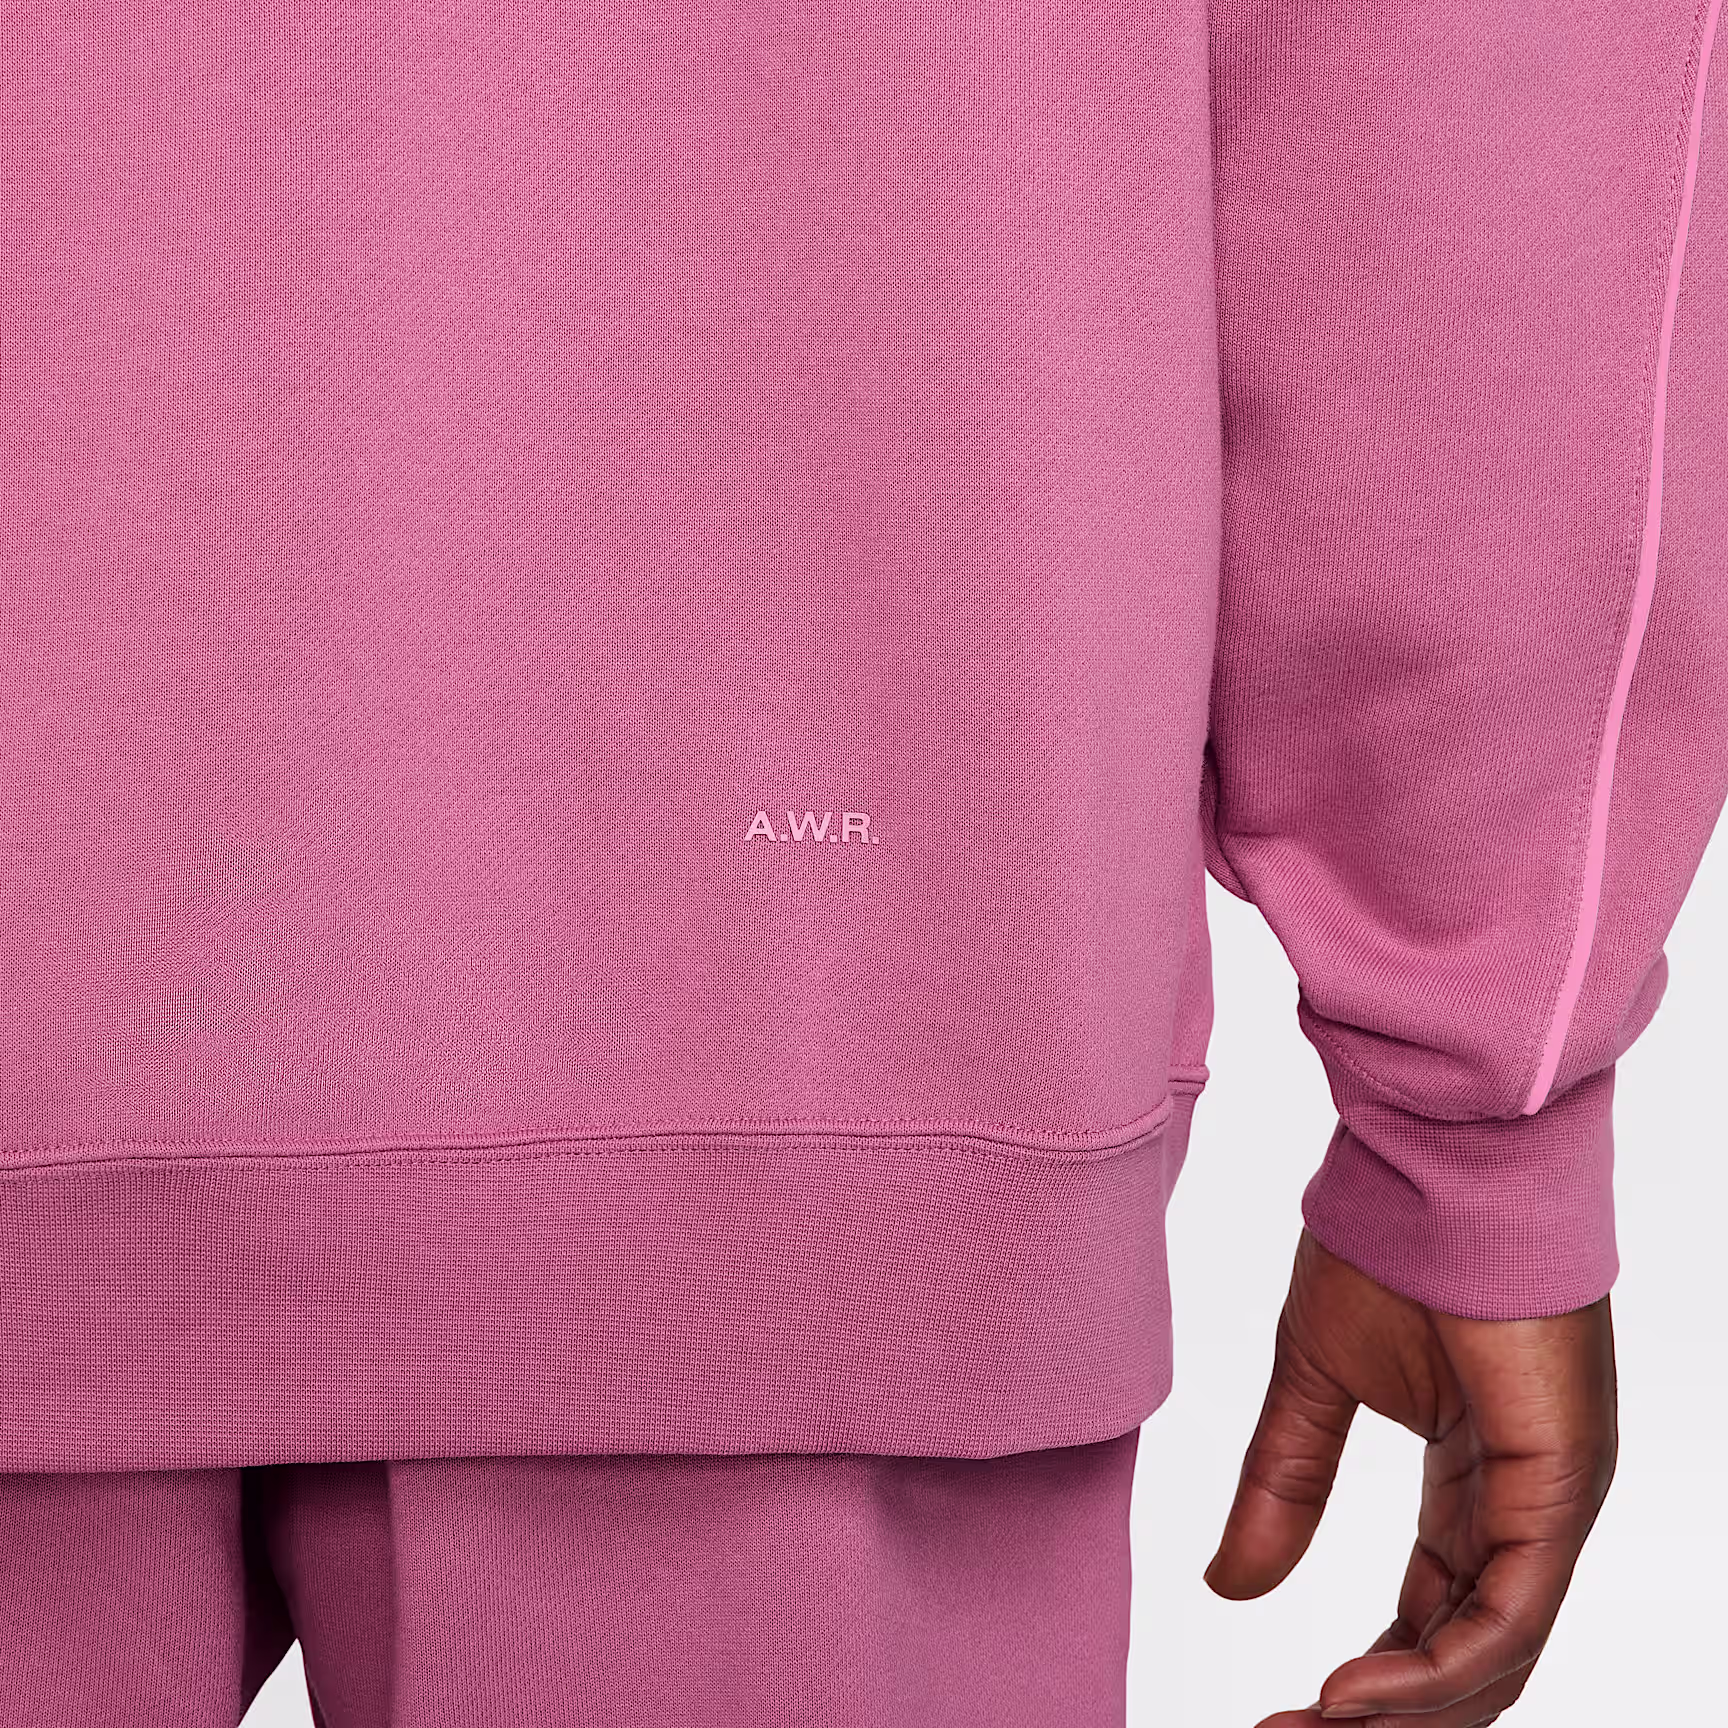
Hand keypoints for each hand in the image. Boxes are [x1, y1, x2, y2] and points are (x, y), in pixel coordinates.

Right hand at [1204, 1228, 1616, 1725]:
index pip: (1439, 1618)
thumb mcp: (1311, 1381)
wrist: (1429, 1160)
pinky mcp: (1560, 1482)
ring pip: (1496, 1655)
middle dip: (1386, 1716)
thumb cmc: (1384, 1241)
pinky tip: (1357, 1695)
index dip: (1371, 1683)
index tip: (1289, 1715)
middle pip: (1473, 1658)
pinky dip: (1437, 1668)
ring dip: (1403, 1711)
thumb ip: (1284, 1482)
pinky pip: (1510, 1613)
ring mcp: (1554, 1497)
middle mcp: (1529, 1505)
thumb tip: (1232, 1588)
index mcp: (1480, 1483)